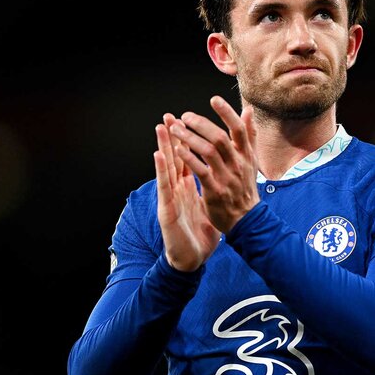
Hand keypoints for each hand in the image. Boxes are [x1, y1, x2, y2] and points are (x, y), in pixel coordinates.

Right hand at [155, 113, 220, 271]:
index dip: (186, 140)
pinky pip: (164, 187)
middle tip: (169, 115)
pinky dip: (161, 170)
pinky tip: (157, 155)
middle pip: (174, 158)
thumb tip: (217, 174)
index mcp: (187, 187)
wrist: (191, 259)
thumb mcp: (208, 205)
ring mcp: (170, 198)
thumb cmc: (198, 233)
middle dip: (172, 136)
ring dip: (163, 146)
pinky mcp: (166, 209)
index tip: (185, 120)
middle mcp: (177, 189)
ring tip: (160, 127)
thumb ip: (210, 186)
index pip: (186, 158)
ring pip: (166, 167)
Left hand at [169, 96, 259, 233]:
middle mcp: (238, 164)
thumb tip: (248, 110)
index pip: (239, 129)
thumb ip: (249, 135)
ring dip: (190, 138)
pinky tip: (178, 149)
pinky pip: (201, 171)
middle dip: (201, 124)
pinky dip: (189, 158)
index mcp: (246, 155)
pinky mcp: (215, 191)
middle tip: (185, 116)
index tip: (213, 99)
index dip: (227, 113)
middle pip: (220, 138)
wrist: (247, 219)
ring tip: (175, 129)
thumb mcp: (251, 160)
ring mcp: (227, 178)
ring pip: (208, 152)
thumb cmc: (246, 187)